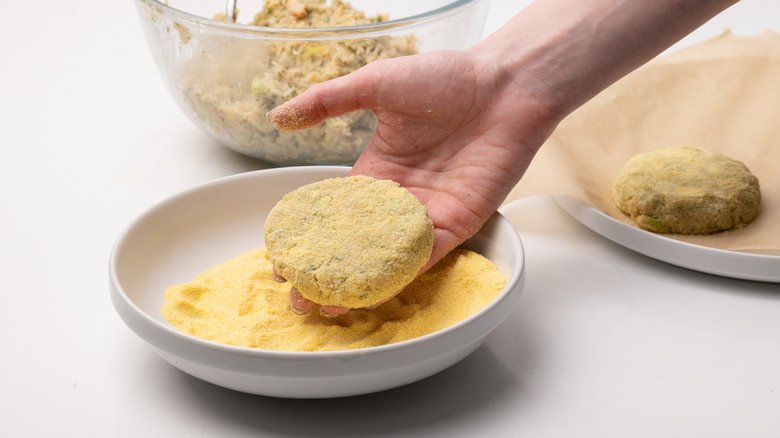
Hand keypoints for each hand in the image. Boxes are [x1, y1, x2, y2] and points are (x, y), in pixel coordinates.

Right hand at [267, 48, 562, 314]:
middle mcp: (399, 197)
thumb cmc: (446, 77)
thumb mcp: (375, 84)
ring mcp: (427, 214)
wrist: (504, 85)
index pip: (335, 213)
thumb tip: (278, 117)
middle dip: (328, 271)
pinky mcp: (456, 224)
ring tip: (326, 305)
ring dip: (358, 283)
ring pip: (386, 258)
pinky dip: (397, 276)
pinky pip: (423, 257)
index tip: (283, 258)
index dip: (309, 237)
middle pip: (356, 244)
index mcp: (377, 169)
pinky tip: (368, 293)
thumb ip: (326, 101)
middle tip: (298, 295)